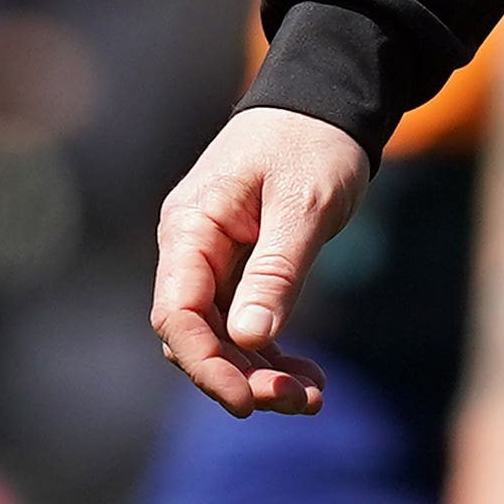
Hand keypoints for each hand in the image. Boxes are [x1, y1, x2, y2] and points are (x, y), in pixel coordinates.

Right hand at [151, 107, 369, 416]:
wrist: (328, 102)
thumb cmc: (314, 141)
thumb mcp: (305, 204)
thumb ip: (276, 269)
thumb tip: (246, 339)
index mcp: (191, 226)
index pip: (176, 312)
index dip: (205, 364)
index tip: (245, 401)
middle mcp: (191, 247)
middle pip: (195, 334)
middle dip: (239, 376)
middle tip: (299, 402)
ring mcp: (213, 260)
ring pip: (220, 337)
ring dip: (259, 373)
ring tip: (311, 398)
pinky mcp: (239, 269)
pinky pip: (243, 324)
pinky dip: (272, 354)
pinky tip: (309, 378)